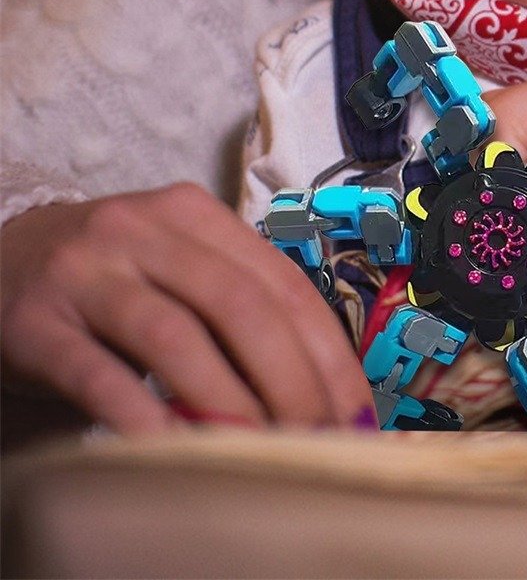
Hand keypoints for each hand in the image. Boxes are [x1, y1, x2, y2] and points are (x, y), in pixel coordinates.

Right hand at [1, 183, 375, 433]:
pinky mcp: (36, 322)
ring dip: (228, 400)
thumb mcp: (177, 267)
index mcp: (196, 215)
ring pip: (175, 337)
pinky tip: (175, 448)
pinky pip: (97, 375)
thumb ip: (238, 305)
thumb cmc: (111, 274)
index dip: (325, 350)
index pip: (281, 282)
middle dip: (289, 379)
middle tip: (315, 438)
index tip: (352, 408)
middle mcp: (145, 231)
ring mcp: (87, 272)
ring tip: (261, 449)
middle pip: (239, 306)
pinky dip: (142, 415)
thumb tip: (318, 384)